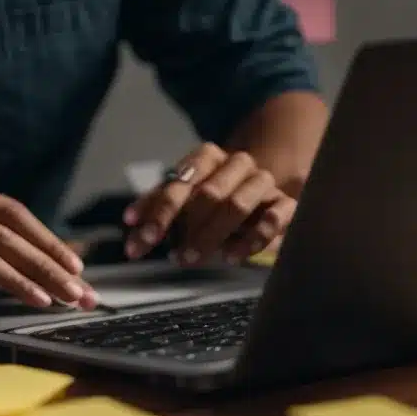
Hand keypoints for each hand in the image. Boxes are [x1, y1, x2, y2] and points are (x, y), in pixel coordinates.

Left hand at [123, 144, 295, 264]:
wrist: (261, 198)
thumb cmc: (213, 200)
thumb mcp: (183, 200)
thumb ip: (156, 208)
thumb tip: (130, 223)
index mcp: (207, 156)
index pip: (180, 181)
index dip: (159, 211)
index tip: (143, 238)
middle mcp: (236, 164)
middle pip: (209, 193)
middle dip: (186, 228)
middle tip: (171, 256)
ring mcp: (263, 182)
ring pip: (238, 205)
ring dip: (212, 236)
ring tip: (192, 259)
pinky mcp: (286, 203)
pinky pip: (273, 219)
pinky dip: (250, 240)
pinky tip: (231, 256)